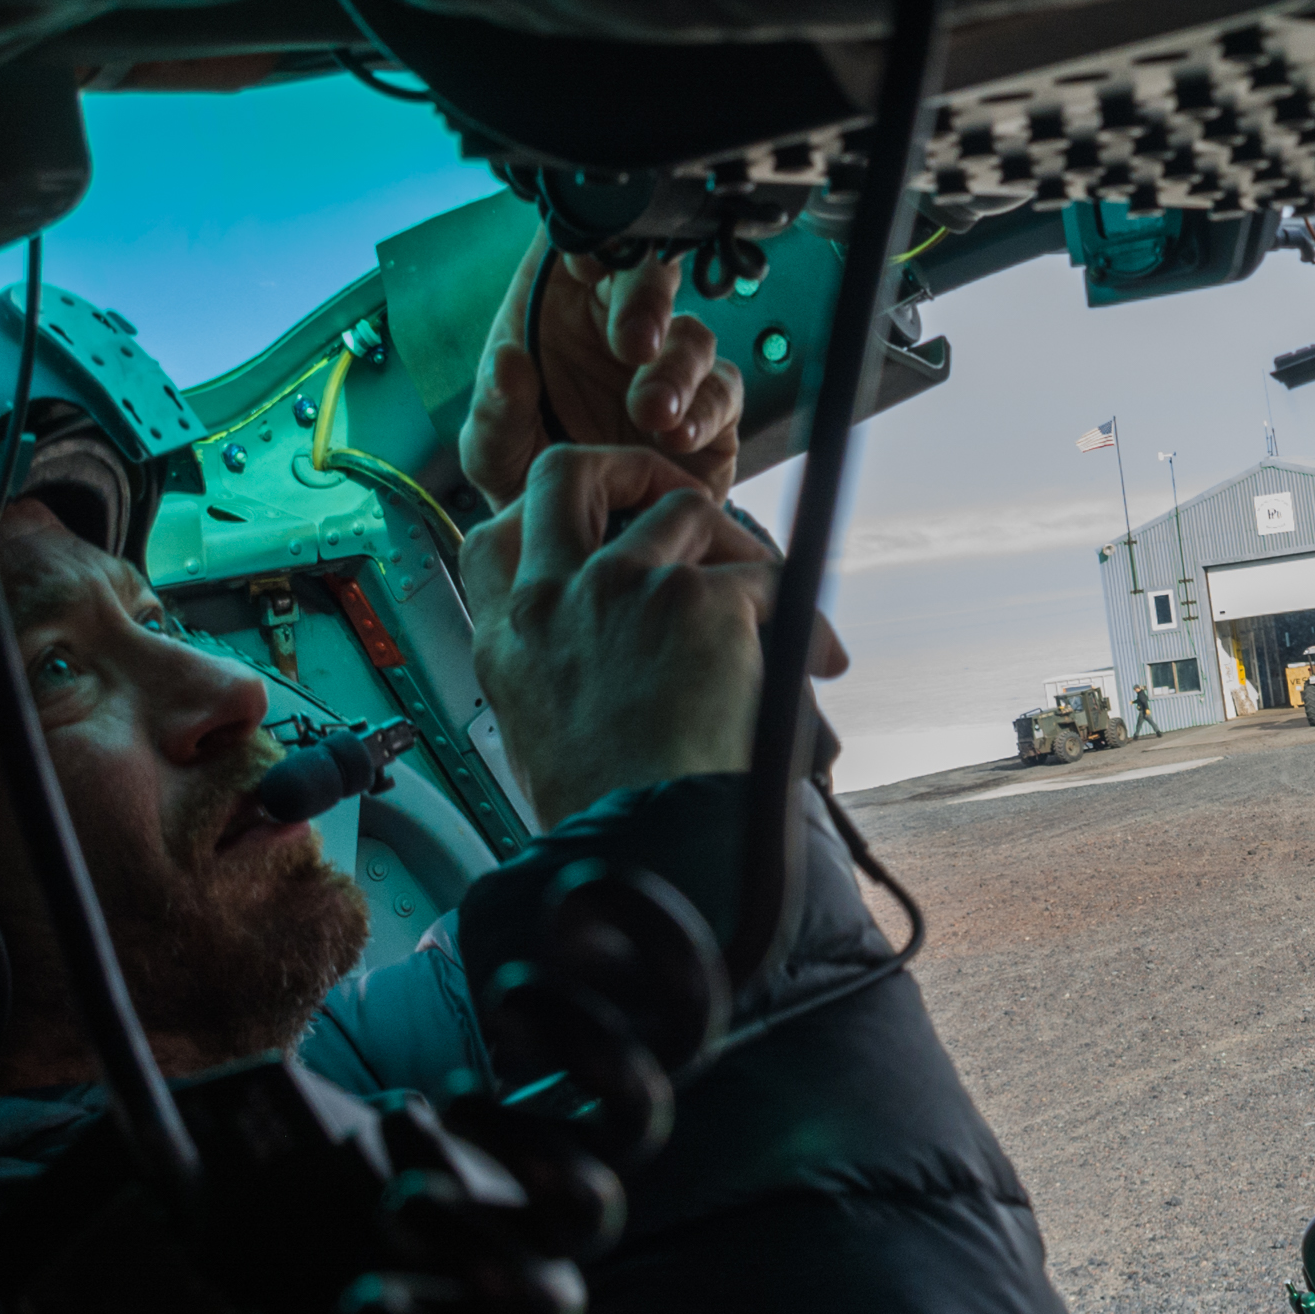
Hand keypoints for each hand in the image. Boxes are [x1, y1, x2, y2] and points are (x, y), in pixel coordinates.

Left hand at [461, 242, 745, 511]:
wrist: (583, 545)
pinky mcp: (713, 412)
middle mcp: (624, 325)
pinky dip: (706, 412)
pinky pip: (723, 394)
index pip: (584, 244)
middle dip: (648, 302)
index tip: (585, 264)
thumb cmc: (533, 480)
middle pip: (653, 276)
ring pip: (694, 336)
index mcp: (562, 308)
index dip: (594, 239)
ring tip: (651, 413)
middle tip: (635, 343)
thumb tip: (507, 363)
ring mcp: (672, 366)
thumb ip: (496, 410)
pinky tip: (676, 437)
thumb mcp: (493, 452)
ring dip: (677, 369)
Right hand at [462, 446, 842, 822]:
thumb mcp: (546, 731)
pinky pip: (767, 575)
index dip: (547, 513)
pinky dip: (804, 615)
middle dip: (629, 466)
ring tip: (765, 604)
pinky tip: (818, 660)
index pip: (496, 535)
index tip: (598, 526)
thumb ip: (566, 666)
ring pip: (686, 507)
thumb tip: (618, 641)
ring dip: (736, 547)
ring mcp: (620, 587)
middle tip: (678, 500)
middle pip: (569, 471)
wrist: (646, 848)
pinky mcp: (694, 599)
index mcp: (508, 638)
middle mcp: (553, 599)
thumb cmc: (611, 815)